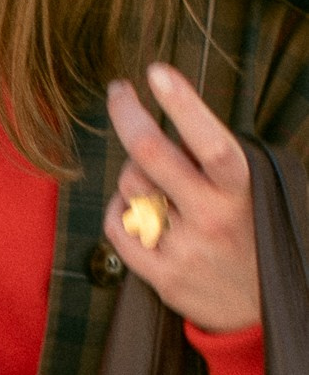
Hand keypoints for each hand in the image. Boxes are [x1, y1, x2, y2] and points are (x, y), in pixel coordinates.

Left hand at [105, 66, 259, 334]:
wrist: (255, 303)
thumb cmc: (244, 227)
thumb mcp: (244, 187)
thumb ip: (207, 159)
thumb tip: (159, 120)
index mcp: (238, 187)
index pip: (208, 139)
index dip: (181, 103)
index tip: (156, 72)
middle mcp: (212, 215)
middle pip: (152, 156)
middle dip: (127, 115)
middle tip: (119, 92)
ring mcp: (184, 248)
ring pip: (131, 188)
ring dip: (132, 175)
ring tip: (155, 184)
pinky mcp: (162, 276)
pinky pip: (118, 228)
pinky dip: (119, 210)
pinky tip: (133, 209)